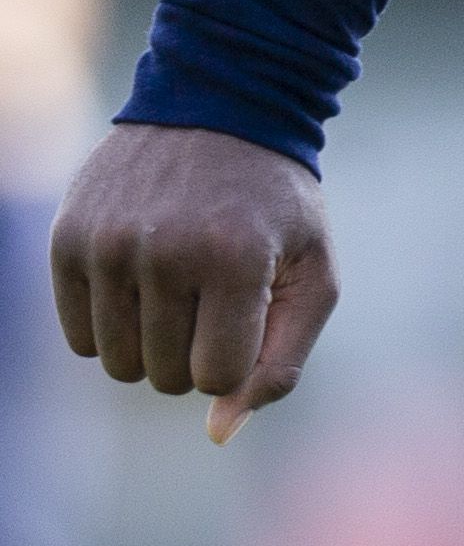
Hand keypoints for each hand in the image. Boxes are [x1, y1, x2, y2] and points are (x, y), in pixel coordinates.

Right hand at [47, 122, 338, 442]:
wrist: (220, 111)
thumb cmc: (277, 208)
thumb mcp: (313, 276)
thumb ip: (280, 363)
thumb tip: (217, 434)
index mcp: (234, 260)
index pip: (216, 377)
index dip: (237, 359)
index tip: (250, 315)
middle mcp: (163, 252)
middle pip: (164, 377)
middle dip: (197, 353)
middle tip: (217, 297)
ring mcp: (107, 245)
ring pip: (117, 365)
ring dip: (153, 344)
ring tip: (182, 289)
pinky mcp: (67, 241)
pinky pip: (79, 338)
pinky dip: (112, 326)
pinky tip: (143, 280)